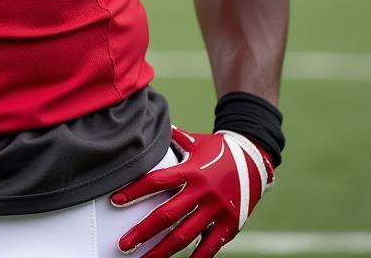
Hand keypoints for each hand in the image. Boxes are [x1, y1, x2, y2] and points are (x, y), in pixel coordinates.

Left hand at [110, 127, 272, 257]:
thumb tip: (154, 126)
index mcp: (191, 170)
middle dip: (143, 231)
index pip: (157, 181)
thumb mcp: (196, 141)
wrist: (255, 159)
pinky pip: (210, 246)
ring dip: (162, 250)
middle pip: (167, 215)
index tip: (115, 201)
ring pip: (184, 235)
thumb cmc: (220, 150)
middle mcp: (202, 191)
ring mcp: (217, 210)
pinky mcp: (230, 224)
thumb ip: (175, 137)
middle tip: (123, 244)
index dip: (134, 191)